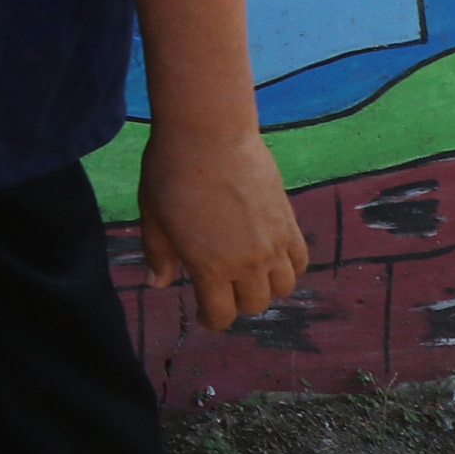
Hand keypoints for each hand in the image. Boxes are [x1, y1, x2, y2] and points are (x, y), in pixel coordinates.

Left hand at [135, 122, 309, 332]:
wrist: (208, 134)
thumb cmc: (170, 172)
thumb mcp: (153, 217)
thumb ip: (158, 255)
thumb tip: (158, 284)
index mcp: (210, 268)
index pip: (221, 316)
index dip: (211, 320)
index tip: (204, 314)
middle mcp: (247, 263)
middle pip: (255, 305)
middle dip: (237, 302)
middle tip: (223, 287)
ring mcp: (273, 243)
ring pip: (284, 287)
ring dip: (267, 286)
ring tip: (250, 271)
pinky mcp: (289, 221)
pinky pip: (301, 260)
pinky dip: (290, 265)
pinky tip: (274, 255)